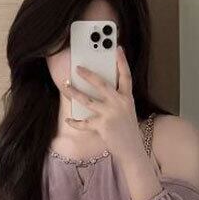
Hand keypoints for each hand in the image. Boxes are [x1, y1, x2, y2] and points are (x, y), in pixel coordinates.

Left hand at [60, 45, 144, 161]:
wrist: (132, 151)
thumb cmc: (127, 132)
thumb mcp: (127, 112)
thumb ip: (117, 101)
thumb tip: (99, 92)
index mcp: (127, 98)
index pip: (126, 76)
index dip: (122, 61)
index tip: (117, 48)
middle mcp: (120, 103)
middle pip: (102, 84)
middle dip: (88, 74)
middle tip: (78, 67)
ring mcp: (111, 114)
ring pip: (88, 100)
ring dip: (75, 92)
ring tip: (66, 86)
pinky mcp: (102, 125)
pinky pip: (84, 122)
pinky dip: (75, 121)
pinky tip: (68, 119)